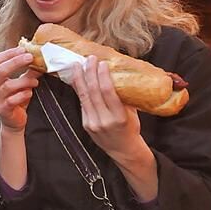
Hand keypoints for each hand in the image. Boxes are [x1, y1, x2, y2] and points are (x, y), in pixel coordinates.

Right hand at [0, 48, 40, 131]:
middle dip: (17, 61)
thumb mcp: (22, 83)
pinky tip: (30, 93)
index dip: (10, 53)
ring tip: (35, 81)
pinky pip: (12, 100)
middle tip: (30, 57)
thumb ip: (28, 71)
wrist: (13, 121)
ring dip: (24, 81)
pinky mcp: (2, 109)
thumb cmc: (16, 99)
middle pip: (1, 70)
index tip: (24, 49)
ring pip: (8, 85)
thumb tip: (40, 59)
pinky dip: (23, 94)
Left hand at [66, 57, 157, 200]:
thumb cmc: (130, 128)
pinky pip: (82, 103)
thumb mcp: (132, 113)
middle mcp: (104, 120)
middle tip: (89, 59)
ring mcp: (93, 123)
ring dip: (79, 78)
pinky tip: (78, 79)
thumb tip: (117, 74)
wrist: (123, 150)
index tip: (102, 63)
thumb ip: (124, 97)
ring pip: (84, 97)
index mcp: (119, 117)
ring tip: (77, 65)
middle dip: (90, 73)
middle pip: (93, 92)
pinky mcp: (85, 124)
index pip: (108, 92)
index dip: (103, 76)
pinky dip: (79, 89)